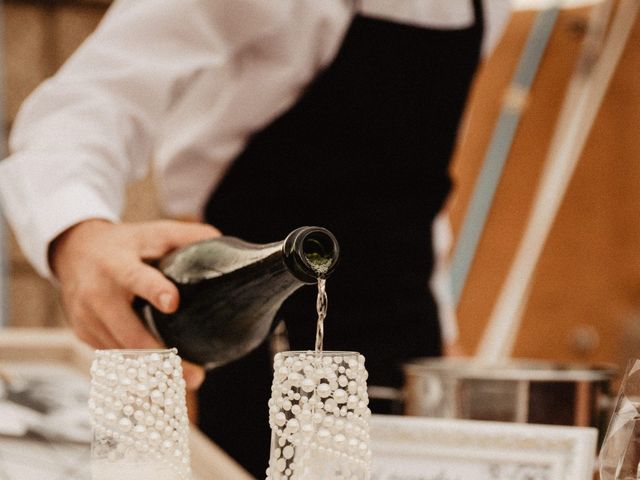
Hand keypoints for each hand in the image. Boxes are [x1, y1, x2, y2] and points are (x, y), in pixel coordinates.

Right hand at [50, 219, 220, 388]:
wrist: (74, 252)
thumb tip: (222, 244)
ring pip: (123, 355)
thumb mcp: (154, 233)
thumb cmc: (127, 244)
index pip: (136, 279)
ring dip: (155, 373)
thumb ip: (188, 236)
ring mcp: (87, 319)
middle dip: (162, 358)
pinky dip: (139, 372)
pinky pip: (115, 358)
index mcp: (117, 265)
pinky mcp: (85, 335)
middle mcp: (97, 295)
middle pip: (129, 334)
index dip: (153, 291)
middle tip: (195, 376)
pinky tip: (163, 381)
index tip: (172, 303)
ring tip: (187, 382)